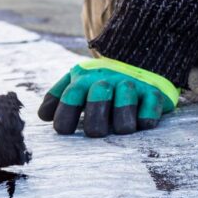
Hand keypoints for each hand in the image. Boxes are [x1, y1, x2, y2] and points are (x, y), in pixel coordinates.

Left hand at [37, 57, 178, 136]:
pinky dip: (147, 116)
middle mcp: (107, 80)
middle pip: (98, 97)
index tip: (64, 131)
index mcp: (84, 79)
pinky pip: (151, 104)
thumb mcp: (77, 84)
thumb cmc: (99, 84)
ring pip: (126, 99)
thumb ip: (58, 97)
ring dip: (123, 120)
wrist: (137, 63)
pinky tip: (143, 124)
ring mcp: (130, 85)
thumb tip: (43, 116)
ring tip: (121, 130)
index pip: (71, 95)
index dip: (65, 114)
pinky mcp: (153, 92)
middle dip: (95, 120)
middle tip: (96, 133)